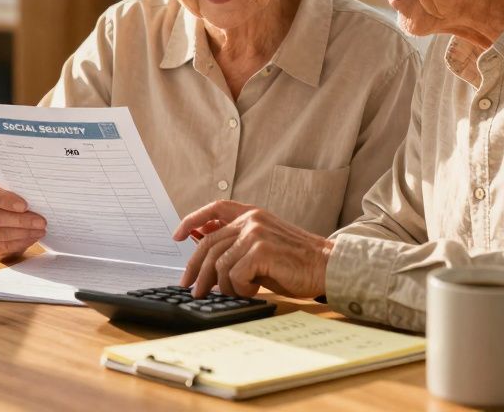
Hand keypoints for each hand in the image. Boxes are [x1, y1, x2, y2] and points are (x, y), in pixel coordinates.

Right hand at [0, 177, 46, 258]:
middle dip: (21, 221)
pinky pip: (1, 247)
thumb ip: (15, 186)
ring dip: (23, 234)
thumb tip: (36, 192)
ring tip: (40, 230)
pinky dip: (19, 243)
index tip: (25, 205)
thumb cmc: (2, 191)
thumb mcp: (5, 182)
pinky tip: (32, 238)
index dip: (6, 201)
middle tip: (41, 222)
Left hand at [174, 200, 333, 298]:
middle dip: (196, 270)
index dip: (192, 220)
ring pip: (219, 263)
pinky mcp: (260, 250)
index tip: (177, 235)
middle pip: (209, 244)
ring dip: (224, 286)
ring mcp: (255, 233)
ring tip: (238, 293)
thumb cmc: (295, 263)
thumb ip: (238, 246)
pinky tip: (252, 290)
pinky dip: (240, 288)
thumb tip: (207, 260)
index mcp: (251, 214)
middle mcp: (251, 219)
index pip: (214, 209)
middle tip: (193, 290)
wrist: (326, 266)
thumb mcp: (262, 248)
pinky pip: (234, 274)